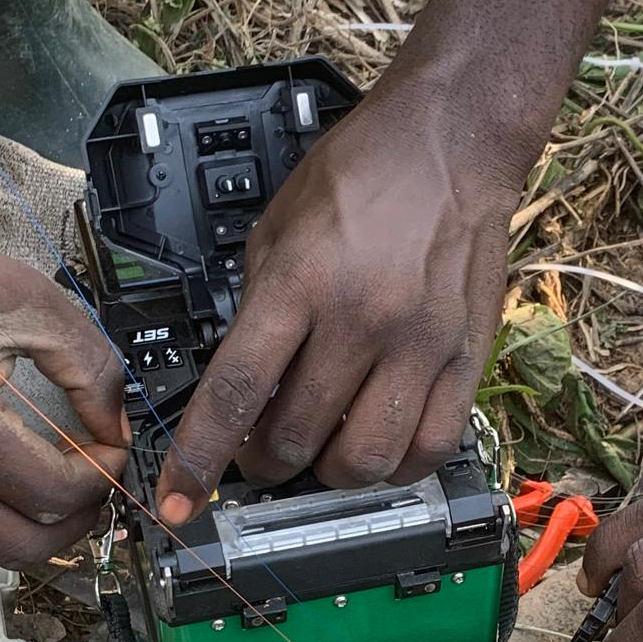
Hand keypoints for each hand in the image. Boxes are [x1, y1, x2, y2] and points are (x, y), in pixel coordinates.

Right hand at [0, 208, 125, 566]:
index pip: (50, 494)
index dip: (101, 479)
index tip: (114, 449)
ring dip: (35, 520)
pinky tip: (14, 465)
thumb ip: (89, 366)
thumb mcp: (23, 296)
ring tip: (59, 469)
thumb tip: (117, 428)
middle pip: (22, 546)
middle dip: (76, 519)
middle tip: (98, 478)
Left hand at [154, 85, 519, 522]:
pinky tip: (376, 446)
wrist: (450, 142)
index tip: (176, 498)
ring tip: (318, 449)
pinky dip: (394, 466)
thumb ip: (258, 309)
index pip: (235, 392)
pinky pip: (429, 449)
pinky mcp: (466, 358)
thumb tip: (238, 387)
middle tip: (256, 451)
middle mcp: (363, 319)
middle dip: (260, 462)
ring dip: (327, 471)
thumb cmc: (362, 175)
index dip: (198, 458)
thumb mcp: (277, 227)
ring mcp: (420, 345)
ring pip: (363, 461)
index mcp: (301, 282)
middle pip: (295, 438)